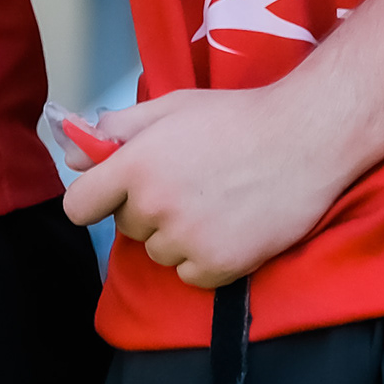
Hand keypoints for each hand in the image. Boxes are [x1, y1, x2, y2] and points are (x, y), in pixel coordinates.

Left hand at [61, 82, 379, 288]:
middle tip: (191, 184)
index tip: (118, 193)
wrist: (309, 137)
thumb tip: (75, 152)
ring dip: (179, 237)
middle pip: (128, 227)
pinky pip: (190, 275)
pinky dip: (206, 260)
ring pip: (159, 253)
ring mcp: (187, 238)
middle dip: (151, 210)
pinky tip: (232, 228)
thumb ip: (119, 128)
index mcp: (135, 163)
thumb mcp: (174, 107)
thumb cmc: (239, 116)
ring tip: (218, 205)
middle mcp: (154, 205)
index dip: (97, 199)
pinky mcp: (218, 265)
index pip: (80, 206)